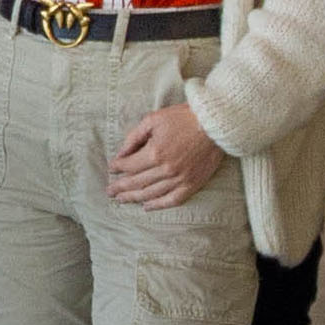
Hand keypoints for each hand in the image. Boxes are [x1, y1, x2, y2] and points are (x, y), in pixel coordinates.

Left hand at [106, 103, 227, 209]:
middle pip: (136, 182)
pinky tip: (147, 206)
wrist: (215, 124)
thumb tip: (120, 154)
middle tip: (109, 191)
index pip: (129, 166)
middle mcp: (165, 169)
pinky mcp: (192, 184)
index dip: (117, 168)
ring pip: (151, 194)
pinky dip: (158, 205)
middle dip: (120, 187)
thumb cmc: (183, 118)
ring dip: (134, 198)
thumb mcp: (153, 120)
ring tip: (121, 200)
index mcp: (154, 153)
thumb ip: (134, 137)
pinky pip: (172, 200)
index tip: (111, 168)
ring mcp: (180, 179)